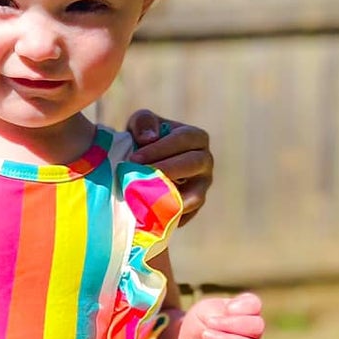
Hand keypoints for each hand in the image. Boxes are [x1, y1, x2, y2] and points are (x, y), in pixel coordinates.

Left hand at [127, 109, 212, 223]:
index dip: (159, 149)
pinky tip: (146, 214)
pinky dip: (167, 216)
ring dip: (168, 197)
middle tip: (139, 176)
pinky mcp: (192, 209)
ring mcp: (201, 187)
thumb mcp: (140, 124)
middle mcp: (204, 161)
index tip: (134, 159)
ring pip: (194, 195)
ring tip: (143, 197)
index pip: (184, 139)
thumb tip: (149, 138)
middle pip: (193, 164)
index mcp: (195, 137)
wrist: (140, 168)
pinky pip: (185, 216)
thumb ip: (144, 122)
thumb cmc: (141, 141)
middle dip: (166, 170)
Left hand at [172, 292, 264, 338]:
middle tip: (210, 323)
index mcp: (246, 312)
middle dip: (232, 324)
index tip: (227, 308)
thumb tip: (233, 317)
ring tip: (206, 335)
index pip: (255, 305)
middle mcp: (251, 331)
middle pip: (257, 326)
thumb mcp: (204, 309)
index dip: (243, 306)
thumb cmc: (198, 323)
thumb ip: (221, 309)